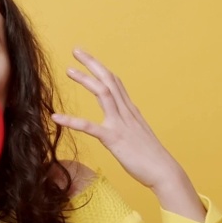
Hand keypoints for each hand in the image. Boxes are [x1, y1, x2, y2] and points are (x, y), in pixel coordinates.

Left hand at [51, 48, 181, 194]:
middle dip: (92, 64)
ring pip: (102, 93)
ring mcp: (120, 124)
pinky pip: (89, 127)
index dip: (101, 68)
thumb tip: (122, 119)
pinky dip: (71, 120)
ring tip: (69, 70)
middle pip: (109, 80)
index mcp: (131, 111)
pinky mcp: (114, 139)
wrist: (164, 172)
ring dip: (85, 80)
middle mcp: (126, 112)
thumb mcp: (139, 135)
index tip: (88, 57)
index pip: (115, 82)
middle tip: (76, 50)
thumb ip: (129, 124)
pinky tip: (56, 117)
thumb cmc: (152, 158)